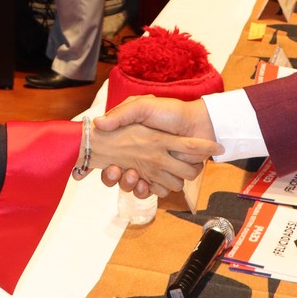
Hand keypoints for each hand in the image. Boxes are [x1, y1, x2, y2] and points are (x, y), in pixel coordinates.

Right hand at [92, 96, 221, 196]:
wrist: (198, 123)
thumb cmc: (170, 112)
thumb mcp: (142, 106)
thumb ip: (121, 114)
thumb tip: (98, 123)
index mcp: (131, 142)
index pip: (108, 160)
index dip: (104, 169)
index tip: (109, 166)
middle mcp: (141, 158)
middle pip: (121, 179)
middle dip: (120, 179)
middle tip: (124, 171)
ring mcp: (155, 169)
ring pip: (138, 187)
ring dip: (136, 184)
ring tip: (137, 174)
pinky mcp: (169, 177)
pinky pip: (157, 191)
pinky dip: (154, 189)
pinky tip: (151, 182)